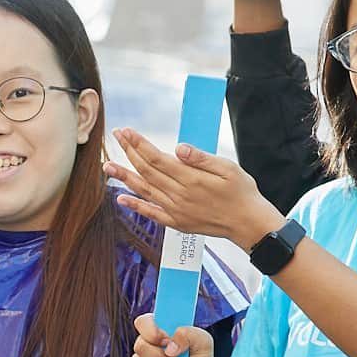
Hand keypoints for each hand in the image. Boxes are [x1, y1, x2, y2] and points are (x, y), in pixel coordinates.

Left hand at [107, 127, 282, 248]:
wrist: (249, 224)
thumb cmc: (242, 192)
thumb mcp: (228, 168)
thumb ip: (201, 158)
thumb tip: (178, 148)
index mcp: (191, 179)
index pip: (157, 158)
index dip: (139, 144)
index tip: (126, 131)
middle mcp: (179, 196)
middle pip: (146, 171)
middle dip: (129, 152)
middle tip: (116, 137)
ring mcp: (176, 211)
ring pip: (144, 191)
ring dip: (124, 177)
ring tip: (107, 166)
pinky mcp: (177, 222)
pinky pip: (151, 213)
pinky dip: (135, 205)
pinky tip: (121, 198)